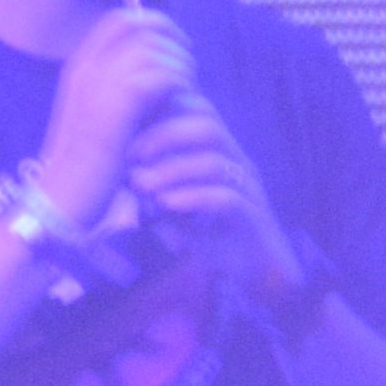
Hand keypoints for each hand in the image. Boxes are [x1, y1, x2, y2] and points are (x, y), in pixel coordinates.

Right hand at [34, 8, 194, 234]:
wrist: (63, 199)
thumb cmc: (86, 165)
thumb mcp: (98, 115)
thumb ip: (119, 88)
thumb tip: (160, 66)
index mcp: (79, 66)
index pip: (120, 19)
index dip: (154, 25)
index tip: (175, 47)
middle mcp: (87, 67)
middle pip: (142, 27)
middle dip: (173, 42)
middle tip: (187, 70)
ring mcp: (100, 83)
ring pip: (156, 49)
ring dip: (180, 66)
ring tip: (188, 91)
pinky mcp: (119, 106)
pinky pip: (163, 75)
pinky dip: (180, 85)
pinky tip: (184, 104)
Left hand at [123, 95, 298, 312]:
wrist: (259, 276)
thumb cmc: (217, 239)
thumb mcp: (180, 210)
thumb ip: (159, 190)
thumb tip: (126, 173)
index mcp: (224, 153)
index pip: (200, 109)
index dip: (163, 112)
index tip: (128, 133)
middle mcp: (239, 163)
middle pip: (207, 125)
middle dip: (164, 135)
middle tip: (132, 155)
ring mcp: (249, 189)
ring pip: (214, 161)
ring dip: (172, 169)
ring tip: (142, 184)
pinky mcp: (254, 219)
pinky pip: (226, 198)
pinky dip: (191, 198)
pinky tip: (165, 207)